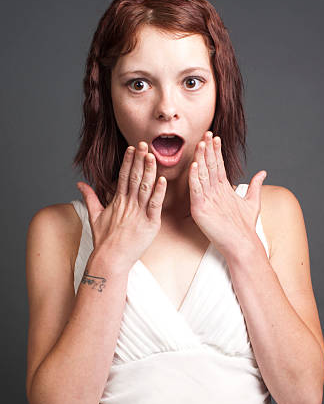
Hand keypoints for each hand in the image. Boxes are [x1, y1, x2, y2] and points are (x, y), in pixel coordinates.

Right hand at [77, 143, 166, 271]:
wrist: (110, 259)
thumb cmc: (103, 240)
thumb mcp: (94, 215)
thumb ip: (89, 197)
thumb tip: (80, 183)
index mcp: (117, 201)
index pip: (123, 176)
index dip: (129, 161)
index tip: (132, 148)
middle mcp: (128, 204)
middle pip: (135, 177)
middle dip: (139, 160)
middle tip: (144, 143)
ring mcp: (139, 213)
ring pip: (145, 188)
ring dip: (149, 171)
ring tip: (152, 155)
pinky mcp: (149, 224)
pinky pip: (155, 205)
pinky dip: (159, 193)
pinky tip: (163, 180)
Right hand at [188, 131, 266, 256]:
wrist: (242, 244)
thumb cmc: (245, 226)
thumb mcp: (253, 202)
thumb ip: (255, 186)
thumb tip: (263, 172)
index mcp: (221, 190)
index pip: (217, 166)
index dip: (216, 152)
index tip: (215, 137)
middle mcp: (211, 193)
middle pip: (208, 167)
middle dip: (208, 150)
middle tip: (206, 134)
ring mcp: (205, 200)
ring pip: (201, 175)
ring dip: (201, 159)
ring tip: (201, 144)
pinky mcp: (200, 209)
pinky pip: (196, 190)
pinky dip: (195, 178)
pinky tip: (194, 166)